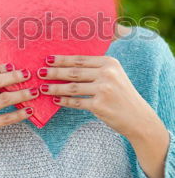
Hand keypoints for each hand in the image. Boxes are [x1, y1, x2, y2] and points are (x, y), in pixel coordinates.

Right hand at [0, 63, 38, 161]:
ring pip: (5, 98)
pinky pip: (7, 118)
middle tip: (28, 75)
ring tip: (34, 92)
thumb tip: (8, 72)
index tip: (13, 67)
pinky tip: (30, 110)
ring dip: (23, 94)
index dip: (0, 67)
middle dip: (15, 76)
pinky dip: (20, 113)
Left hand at [37, 54, 158, 140]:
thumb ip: (96, 68)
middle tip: (40, 72)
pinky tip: (55, 100)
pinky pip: (77, 102)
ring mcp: (103, 90)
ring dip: (55, 88)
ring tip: (43, 88)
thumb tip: (67, 65)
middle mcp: (107, 74)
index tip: (48, 59)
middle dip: (54, 72)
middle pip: (74, 72)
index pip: (80, 59)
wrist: (138, 118)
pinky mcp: (100, 105)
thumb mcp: (115, 75)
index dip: (62, 59)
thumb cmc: (122, 95)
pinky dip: (64, 101)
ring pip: (72, 87)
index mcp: (109, 62)